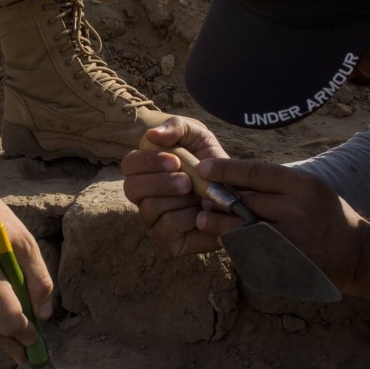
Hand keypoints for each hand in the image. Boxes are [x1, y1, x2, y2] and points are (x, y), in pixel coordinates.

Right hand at [120, 115, 230, 257]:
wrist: (239, 193)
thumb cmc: (213, 162)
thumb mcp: (199, 137)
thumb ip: (177, 127)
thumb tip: (153, 135)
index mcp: (146, 169)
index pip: (130, 164)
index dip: (147, 162)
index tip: (175, 160)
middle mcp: (144, 196)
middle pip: (132, 188)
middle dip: (160, 183)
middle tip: (187, 182)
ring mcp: (154, 219)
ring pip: (150, 209)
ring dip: (177, 200)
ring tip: (198, 196)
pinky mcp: (168, 240)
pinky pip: (166, 229)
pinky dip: (186, 219)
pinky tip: (201, 214)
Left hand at [201, 157, 369, 307]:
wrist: (354, 254)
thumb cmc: (327, 215)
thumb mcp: (310, 189)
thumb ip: (276, 184)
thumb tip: (231, 179)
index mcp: (304, 186)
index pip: (255, 173)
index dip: (225, 169)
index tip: (204, 168)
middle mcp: (296, 211)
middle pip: (244, 201)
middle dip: (219, 200)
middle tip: (202, 199)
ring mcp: (289, 240)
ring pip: (239, 228)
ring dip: (218, 224)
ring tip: (205, 219)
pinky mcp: (283, 263)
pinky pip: (247, 251)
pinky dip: (233, 244)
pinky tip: (228, 240)